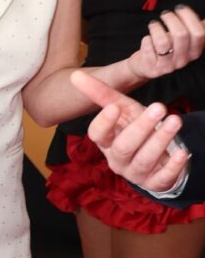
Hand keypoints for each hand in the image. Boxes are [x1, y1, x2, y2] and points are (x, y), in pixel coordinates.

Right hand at [70, 70, 189, 192]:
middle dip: (141, 127)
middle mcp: (117, 159)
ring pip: (144, 160)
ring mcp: (135, 173)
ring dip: (160, 140)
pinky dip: (173, 166)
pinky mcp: (155, 182)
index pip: (97, 135)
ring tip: (175, 121)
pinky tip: (182, 153)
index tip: (115, 107)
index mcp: (106, 141)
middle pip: (124, 147)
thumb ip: (101, 94)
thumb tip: (75, 75)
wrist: (154, 157)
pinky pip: (163, 177)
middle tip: (159, 107)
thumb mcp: (122, 110)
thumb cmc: (133, 129)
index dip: (104, 123)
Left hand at [128, 5, 204, 79]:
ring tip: (154, 24)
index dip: (189, 16)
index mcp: (194, 51)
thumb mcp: (184, 41)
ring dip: (156, 28)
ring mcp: (167, 65)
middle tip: (165, 14)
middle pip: (181, 34)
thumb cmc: (167, 48)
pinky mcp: (152, 68)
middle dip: (171, 19)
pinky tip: (148, 39)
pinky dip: (147, 39)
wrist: (147, 67)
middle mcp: (183, 60)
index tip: (180, 8)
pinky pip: (148, 48)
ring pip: (163, 41)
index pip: (199, 33)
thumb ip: (196, 29)